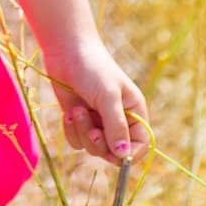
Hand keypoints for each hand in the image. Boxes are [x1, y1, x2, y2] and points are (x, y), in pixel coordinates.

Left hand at [40, 33, 151, 168]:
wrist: (65, 49)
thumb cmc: (92, 68)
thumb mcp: (107, 96)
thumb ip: (116, 126)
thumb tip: (123, 155)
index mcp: (134, 112)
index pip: (140, 145)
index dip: (129, 155)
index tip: (114, 153)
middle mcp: (118, 119)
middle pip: (114, 153)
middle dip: (100, 144)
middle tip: (92, 131)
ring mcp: (98, 121)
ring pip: (93, 148)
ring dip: (83, 132)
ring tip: (78, 109)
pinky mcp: (80, 120)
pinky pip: (77, 141)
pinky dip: (71, 130)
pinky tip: (69, 112)